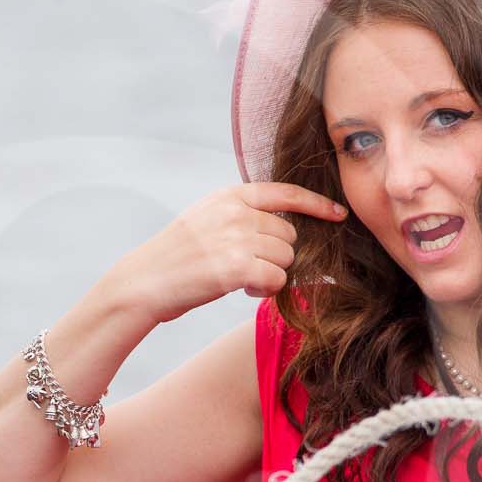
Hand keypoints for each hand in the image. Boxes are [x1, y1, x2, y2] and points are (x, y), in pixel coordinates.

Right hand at [111, 183, 347, 323]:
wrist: (143, 282)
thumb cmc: (176, 258)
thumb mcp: (206, 219)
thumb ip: (241, 216)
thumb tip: (286, 230)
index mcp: (230, 195)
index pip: (286, 192)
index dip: (318, 204)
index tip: (337, 213)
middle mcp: (236, 212)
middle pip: (290, 234)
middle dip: (278, 254)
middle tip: (250, 268)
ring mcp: (237, 238)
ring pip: (287, 258)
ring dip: (272, 274)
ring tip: (242, 279)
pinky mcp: (237, 267)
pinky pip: (277, 279)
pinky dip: (266, 289)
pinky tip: (244, 289)